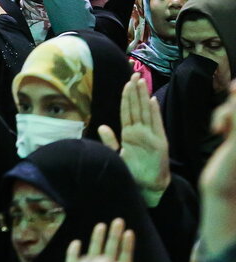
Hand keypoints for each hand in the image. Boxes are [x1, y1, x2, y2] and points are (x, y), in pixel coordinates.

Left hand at [100, 73, 169, 197]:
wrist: (148, 187)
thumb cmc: (133, 172)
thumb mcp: (118, 155)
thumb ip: (110, 141)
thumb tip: (102, 126)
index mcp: (130, 134)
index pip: (127, 112)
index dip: (126, 98)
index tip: (125, 83)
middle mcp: (141, 132)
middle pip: (137, 108)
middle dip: (135, 92)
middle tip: (134, 74)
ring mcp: (151, 136)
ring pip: (146, 112)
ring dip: (143, 97)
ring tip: (141, 82)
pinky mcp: (160, 143)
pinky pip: (156, 125)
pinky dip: (154, 113)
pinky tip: (152, 101)